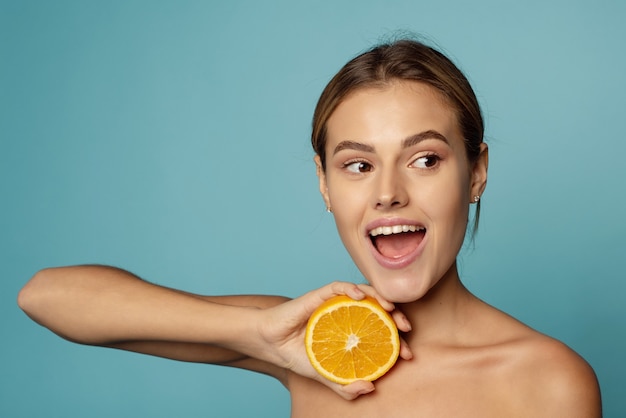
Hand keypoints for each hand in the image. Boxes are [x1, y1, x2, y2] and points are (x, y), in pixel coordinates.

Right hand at [257, 281, 412, 399]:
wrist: (272, 344)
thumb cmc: (298, 354)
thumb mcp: (326, 375)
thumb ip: (345, 385)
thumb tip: (370, 388)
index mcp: (353, 330)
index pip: (382, 331)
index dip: (398, 340)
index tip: (408, 354)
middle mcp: (347, 313)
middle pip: (379, 309)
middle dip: (397, 316)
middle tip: (406, 328)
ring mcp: (335, 303)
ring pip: (363, 292)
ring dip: (380, 297)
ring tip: (391, 308)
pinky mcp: (319, 295)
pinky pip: (338, 286)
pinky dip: (351, 288)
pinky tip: (359, 296)